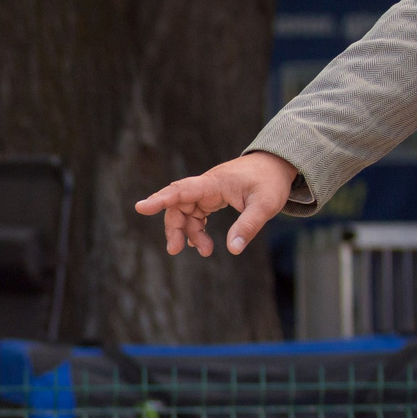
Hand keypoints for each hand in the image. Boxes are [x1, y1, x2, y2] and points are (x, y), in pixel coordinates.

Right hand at [133, 151, 298, 256]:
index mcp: (214, 183)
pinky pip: (195, 214)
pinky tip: (199, 243)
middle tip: (175, 250)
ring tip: (205, 251)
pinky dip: (195, 229)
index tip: (140, 207)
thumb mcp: (265, 205)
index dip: (160, 199)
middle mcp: (205, 186)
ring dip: (189, 233)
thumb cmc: (270, 182)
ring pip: (185, 213)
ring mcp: (207, 192)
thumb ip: (248, 227)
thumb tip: (233, 250)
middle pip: (178, 205)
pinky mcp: (211, 198)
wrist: (276, 165)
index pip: (181, 190)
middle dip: (174, 228)